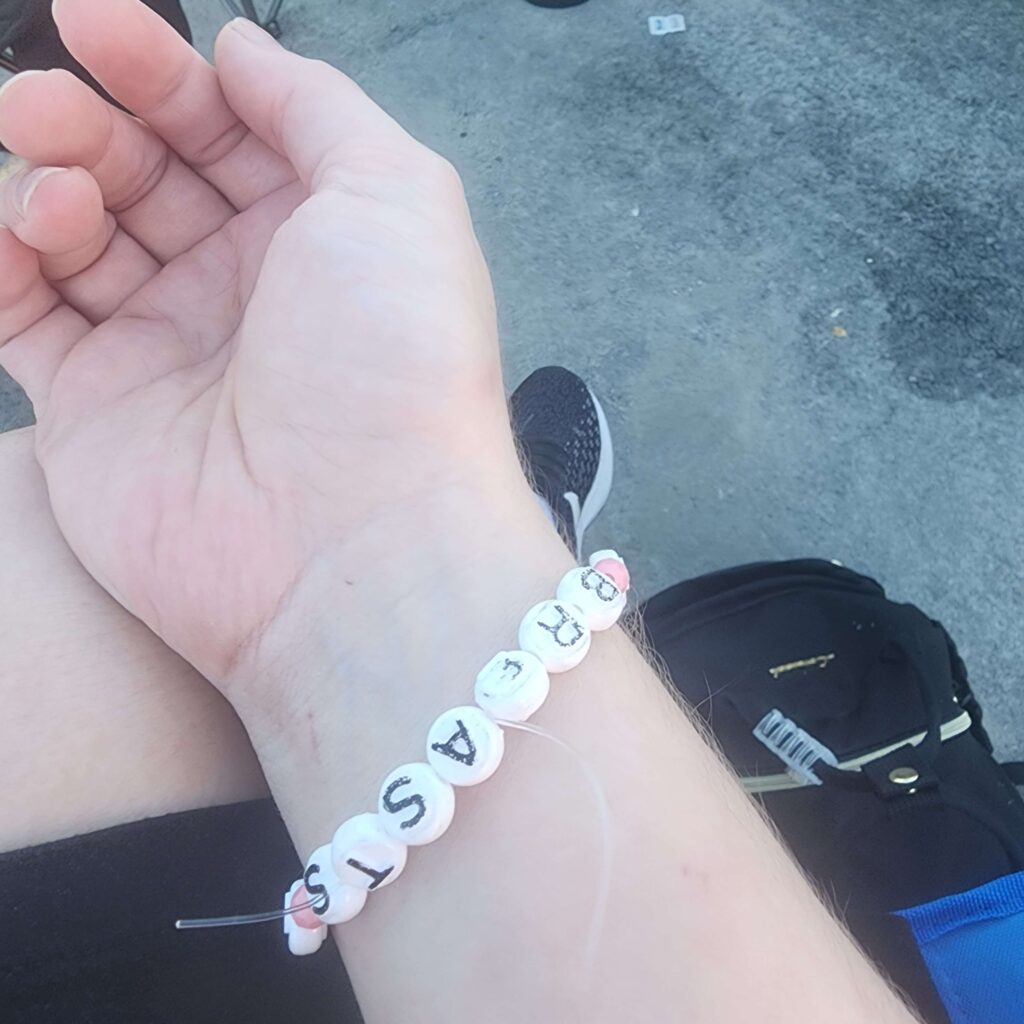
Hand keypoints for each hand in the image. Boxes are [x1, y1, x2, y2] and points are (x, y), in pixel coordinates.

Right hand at [0, 0, 529, 691]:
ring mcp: (166, 352)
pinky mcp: (95, 411)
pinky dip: (0, 263)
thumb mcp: (398, 195)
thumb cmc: (397, 364)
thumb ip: (321, 108)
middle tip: (52, 101)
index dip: (160, 71)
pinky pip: (21, 315)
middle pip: (142, 173)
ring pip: (76, 236)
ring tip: (57, 190)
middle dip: (91, 119)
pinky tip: (16, 234)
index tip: (93, 19)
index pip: (222, 131)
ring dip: (48, 184)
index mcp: (316, 239)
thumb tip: (244, 49)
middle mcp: (242, 293)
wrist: (355, 539)